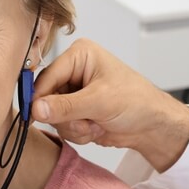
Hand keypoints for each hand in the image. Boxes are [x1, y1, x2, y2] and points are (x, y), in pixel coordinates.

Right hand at [32, 38, 188, 171]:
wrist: (152, 125)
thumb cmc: (137, 102)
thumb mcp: (100, 102)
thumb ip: (66, 106)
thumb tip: (36, 108)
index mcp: (80, 55)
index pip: (47, 76)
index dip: (40, 97)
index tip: (35, 115)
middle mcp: (74, 71)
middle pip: (46, 98)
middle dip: (65, 116)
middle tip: (85, 121)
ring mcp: (74, 93)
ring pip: (52, 116)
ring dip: (74, 127)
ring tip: (96, 124)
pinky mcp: (76, 111)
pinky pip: (62, 126)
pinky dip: (78, 133)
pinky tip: (97, 128)